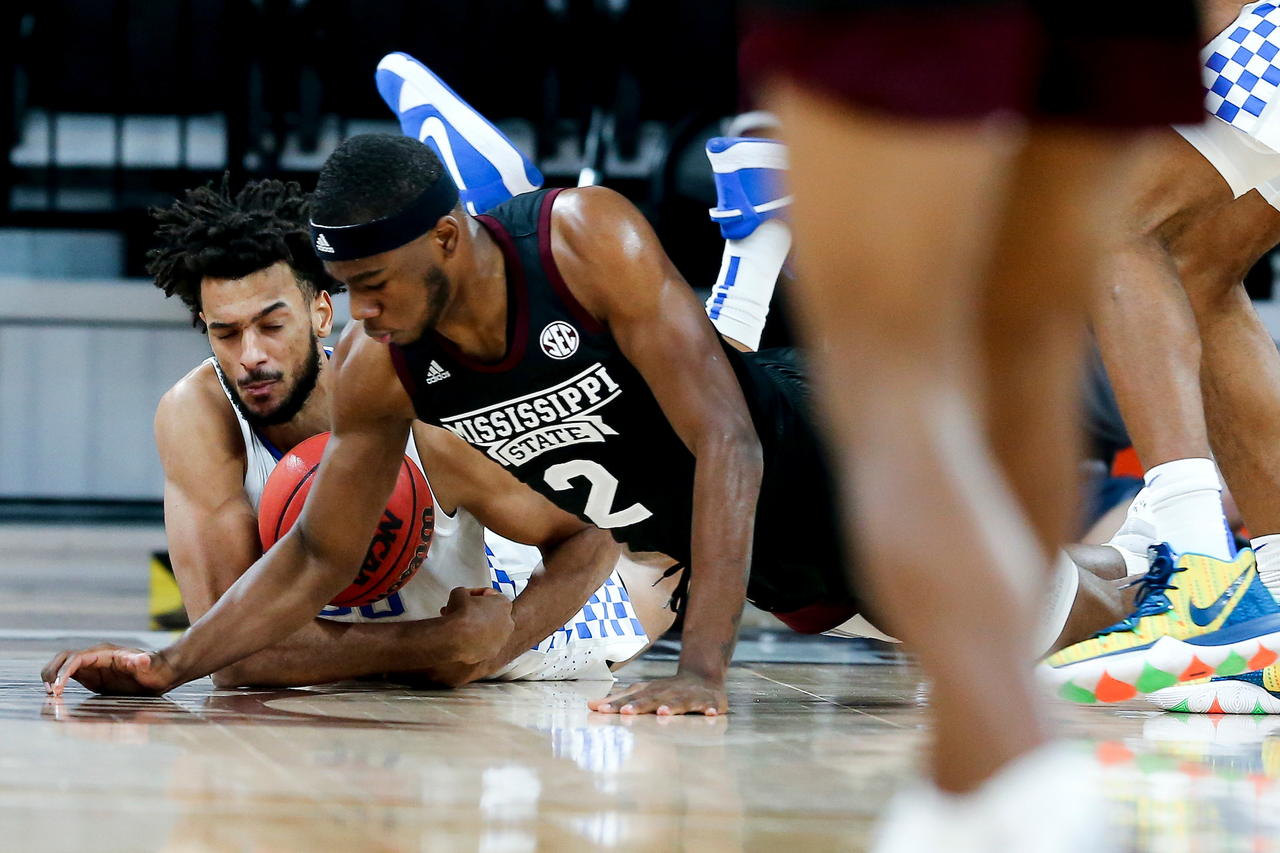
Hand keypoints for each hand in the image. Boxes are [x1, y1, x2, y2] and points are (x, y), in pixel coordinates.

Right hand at [41, 644, 175, 696]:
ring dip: (52, 676)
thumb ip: (144, 663)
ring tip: (51, 695)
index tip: (58, 688)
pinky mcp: (91, 675)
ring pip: (62, 665)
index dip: (64, 671)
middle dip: (52, 672)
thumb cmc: (155, 669)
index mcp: (104, 652)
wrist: (160, 673)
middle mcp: (94, 656)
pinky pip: (68, 675)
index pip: (76, 657)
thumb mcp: (151, 667)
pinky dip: (58, 683)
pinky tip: (56, 696)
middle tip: (51, 692)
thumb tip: (143, 659)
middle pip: (63, 657)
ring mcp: (92, 665)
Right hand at [441, 587, 513, 665]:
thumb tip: (463, 596)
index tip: (470, 597)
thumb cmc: (460, 615)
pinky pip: (484, 646)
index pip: (493, 596)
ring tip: (461, 626)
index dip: (478, 595)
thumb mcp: (459, 593)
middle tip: (465, 612)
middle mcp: (507, 623)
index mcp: (504, 604)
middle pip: (493, 615)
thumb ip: (466, 593)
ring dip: (477, 627)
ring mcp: (501, 640)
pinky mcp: (492, 653)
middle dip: (479, 612)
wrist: (454, 637)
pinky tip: (463, 639)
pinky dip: (475, 642)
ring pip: (489, 631)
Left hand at [588, 671, 727, 715]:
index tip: (599, 710)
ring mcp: (689, 697)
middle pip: (652, 699)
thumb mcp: (643, 692)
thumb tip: (590, 705)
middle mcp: (668, 692)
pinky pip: (711, 706)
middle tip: (626, 712)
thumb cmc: (667, 690)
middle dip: (639, 705)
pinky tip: (711, 714)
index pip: (630, 698)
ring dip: (672, 706)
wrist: (703, 677)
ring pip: (680, 702)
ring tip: (663, 712)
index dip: (615, 704)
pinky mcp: (709, 702)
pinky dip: (711, 709)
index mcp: (651, 691)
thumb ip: (619, 700)